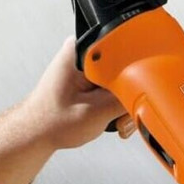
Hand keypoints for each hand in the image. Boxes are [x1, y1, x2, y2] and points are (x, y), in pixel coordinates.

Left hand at [0, 37, 130, 183]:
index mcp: (82, 50)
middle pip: (127, 68)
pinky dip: (117, 104)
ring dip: (123, 103)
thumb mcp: (94, 113)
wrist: (36, 133)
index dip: (136, 73)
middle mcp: (86, 53)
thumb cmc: (49, 121)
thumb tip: (147, 94)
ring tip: (109, 119)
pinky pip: (116, 85)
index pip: (124, 51)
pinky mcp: (92, 77)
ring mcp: (89, 65)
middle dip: (129, 95)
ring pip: (124, 80)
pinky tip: (109, 117)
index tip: (139, 91)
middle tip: (119, 114)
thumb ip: (124, 100)